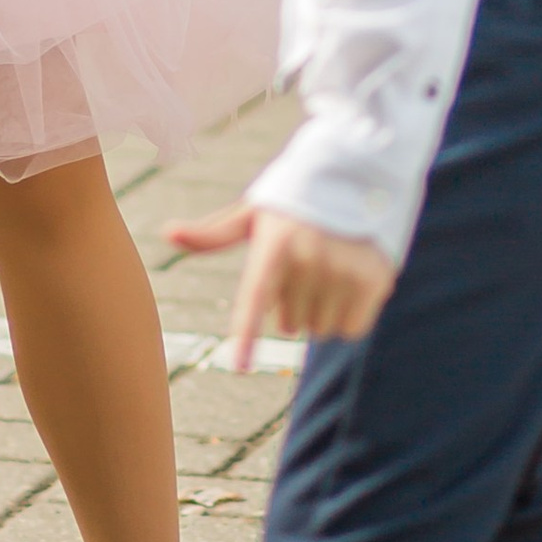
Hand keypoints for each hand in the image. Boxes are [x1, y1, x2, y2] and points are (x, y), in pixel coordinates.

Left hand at [168, 197, 397, 368]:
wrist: (358, 175)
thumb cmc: (294, 202)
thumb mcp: (254, 213)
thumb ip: (213, 234)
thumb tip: (168, 232)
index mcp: (274, 243)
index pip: (256, 298)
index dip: (248, 336)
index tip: (240, 367)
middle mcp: (308, 256)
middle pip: (289, 323)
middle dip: (292, 307)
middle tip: (303, 272)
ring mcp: (344, 269)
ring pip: (320, 329)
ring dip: (320, 312)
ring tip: (327, 275)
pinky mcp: (374, 279)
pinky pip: (351, 329)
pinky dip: (348, 318)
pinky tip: (349, 285)